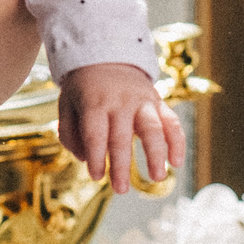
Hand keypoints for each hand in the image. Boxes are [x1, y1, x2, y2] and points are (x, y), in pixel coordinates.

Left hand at [57, 62, 184, 193]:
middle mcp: (120, 101)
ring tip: (156, 179)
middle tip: (120, 189)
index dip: (96, 157)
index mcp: (94, 101)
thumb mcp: (66, 103)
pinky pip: (172, 121)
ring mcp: (142, 100)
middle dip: (121, 166)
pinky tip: (176, 162)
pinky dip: (177, 142)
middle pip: (122, 136)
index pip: (95, 133)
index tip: (96, 176)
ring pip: (152, 128)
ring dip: (155, 155)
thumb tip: (84, 158)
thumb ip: (70, 133)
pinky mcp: (158, 101)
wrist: (107, 54)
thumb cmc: (84, 88)